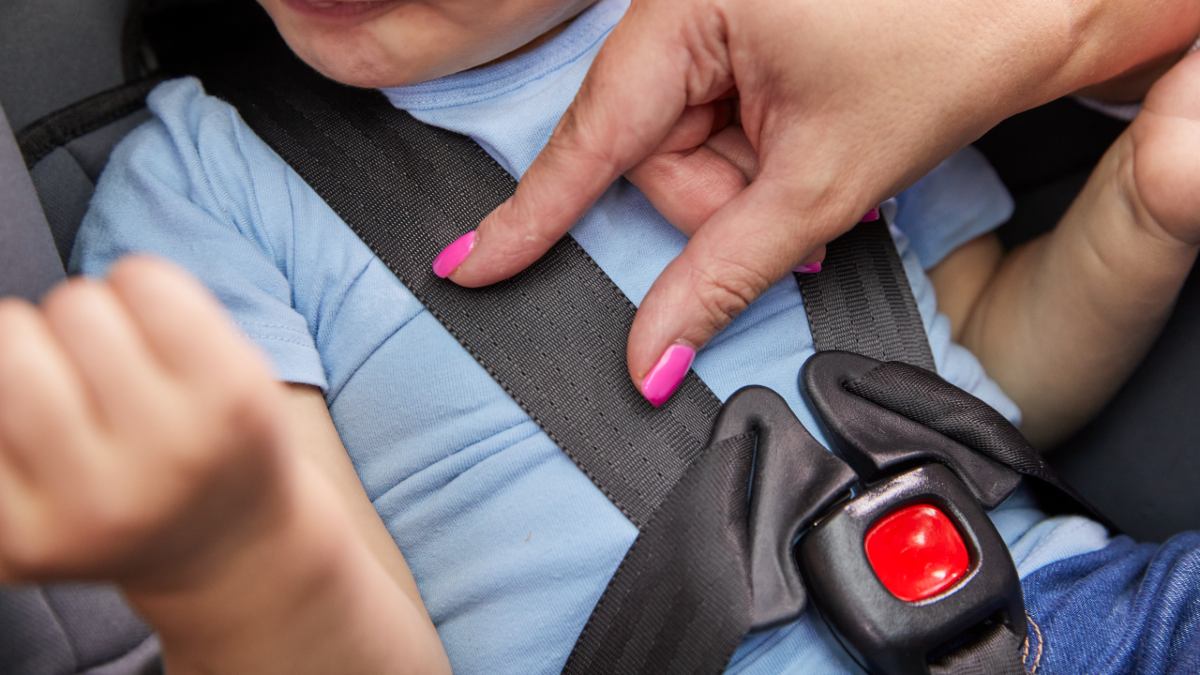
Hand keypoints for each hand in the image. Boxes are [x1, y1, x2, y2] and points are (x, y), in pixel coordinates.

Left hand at [0, 257, 294, 587]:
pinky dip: (4, 421)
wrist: (222, 550)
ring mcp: (86, 510)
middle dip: (85, 321)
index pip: (139, 278)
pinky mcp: (20, 548)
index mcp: (228, 405)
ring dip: (30, 356)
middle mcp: (163, 461)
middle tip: (113, 368)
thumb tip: (39, 313)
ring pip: (8, 357)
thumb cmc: (218, 435)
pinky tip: (40, 450)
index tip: (163, 332)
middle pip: (73, 309)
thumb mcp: (242, 366)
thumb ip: (167, 310)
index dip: (146, 293)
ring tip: (65, 393)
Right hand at [433, 0, 1199, 404]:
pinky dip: (760, 157)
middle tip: (805, 197)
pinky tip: (817, 140)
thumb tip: (650, 355)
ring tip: (827, 160)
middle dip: (720, 200)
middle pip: (649, 154)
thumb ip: (722, 274)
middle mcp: (688, 3)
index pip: (591, 137)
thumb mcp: (824, 177)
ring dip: (749, 182)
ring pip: (687, 150)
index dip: (531, 216)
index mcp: (689, 10)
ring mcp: (717, 17)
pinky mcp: (745, 32)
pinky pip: (718, 125)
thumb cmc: (953, 45)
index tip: (467, 265)